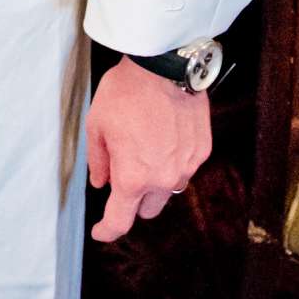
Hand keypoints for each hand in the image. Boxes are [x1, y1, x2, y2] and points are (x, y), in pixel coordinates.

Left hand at [86, 55, 210, 241]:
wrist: (165, 67)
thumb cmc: (127, 92)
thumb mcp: (97, 125)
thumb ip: (98, 160)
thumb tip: (101, 182)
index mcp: (133, 178)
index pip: (120, 221)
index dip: (107, 230)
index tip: (101, 231)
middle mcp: (163, 179)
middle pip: (147, 209)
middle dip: (133, 199)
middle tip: (123, 172)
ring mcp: (186, 166)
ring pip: (168, 190)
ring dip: (155, 182)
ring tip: (145, 150)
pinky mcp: (201, 151)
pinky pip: (184, 168)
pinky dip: (173, 162)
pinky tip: (163, 137)